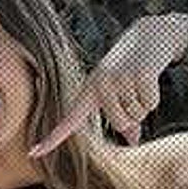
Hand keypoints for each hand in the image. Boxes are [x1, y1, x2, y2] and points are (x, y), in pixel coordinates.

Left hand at [28, 13, 187, 154]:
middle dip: (134, 114)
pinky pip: (150, 104)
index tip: (32, 153)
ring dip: (144, 103)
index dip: (52, 138)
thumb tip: (134, 142)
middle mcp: (99, 85)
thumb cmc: (132, 69)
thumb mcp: (121, 92)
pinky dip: (154, 96)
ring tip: (139, 81)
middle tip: (134, 89)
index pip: (69, 120)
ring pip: (137, 115)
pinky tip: (150, 78)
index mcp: (89, 91)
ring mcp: (118, 78)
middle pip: (121, 123)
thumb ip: (124, 118)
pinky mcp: (139, 74)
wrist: (152, 36)